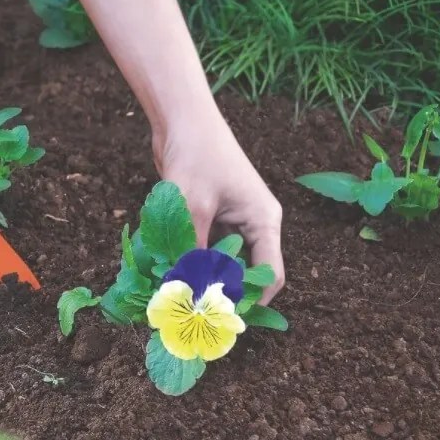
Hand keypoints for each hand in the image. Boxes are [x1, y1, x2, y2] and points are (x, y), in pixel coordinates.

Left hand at [154, 110, 284, 304]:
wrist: (182, 120)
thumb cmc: (196, 156)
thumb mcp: (193, 208)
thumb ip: (192, 251)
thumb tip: (184, 290)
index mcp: (264, 221)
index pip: (269, 275)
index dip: (249, 301)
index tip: (222, 319)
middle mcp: (254, 224)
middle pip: (245, 272)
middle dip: (221, 292)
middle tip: (195, 311)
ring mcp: (233, 221)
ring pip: (222, 262)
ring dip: (202, 276)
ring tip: (178, 293)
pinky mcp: (212, 217)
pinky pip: (206, 248)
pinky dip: (191, 259)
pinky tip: (170, 270)